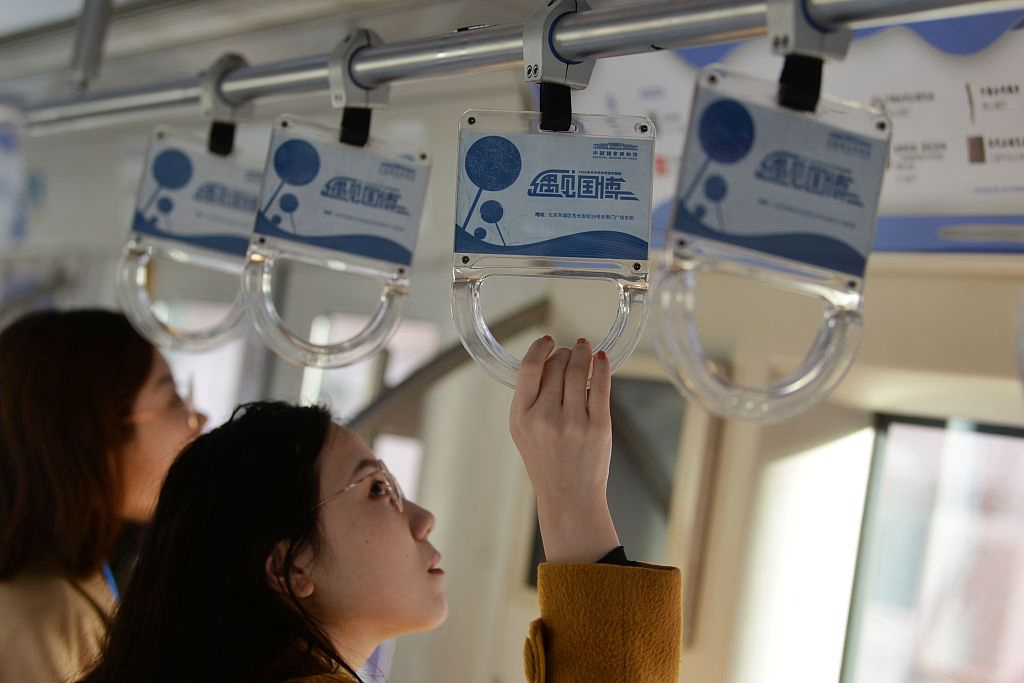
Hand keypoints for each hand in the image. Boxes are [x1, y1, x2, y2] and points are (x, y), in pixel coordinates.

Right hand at [509, 336, 618, 562]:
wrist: (569, 497)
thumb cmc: (546, 461)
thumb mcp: (523, 431)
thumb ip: (530, 398)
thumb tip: (548, 360)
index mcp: (521, 416)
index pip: (529, 368)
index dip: (540, 348)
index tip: (548, 341)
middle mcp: (545, 417)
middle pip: (556, 366)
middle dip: (564, 353)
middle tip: (571, 351)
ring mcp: (572, 421)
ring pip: (578, 371)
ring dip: (583, 353)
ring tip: (586, 349)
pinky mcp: (598, 425)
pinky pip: (600, 385)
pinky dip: (601, 367)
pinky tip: (600, 359)